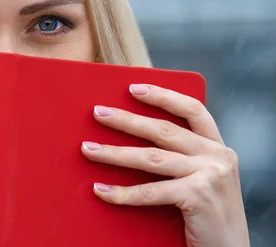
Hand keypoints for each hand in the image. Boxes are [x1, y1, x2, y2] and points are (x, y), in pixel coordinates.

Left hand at [81, 84, 249, 246]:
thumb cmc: (208, 216)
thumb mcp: (202, 179)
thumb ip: (181, 159)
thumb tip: (132, 141)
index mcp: (217, 147)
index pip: (192, 110)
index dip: (163, 96)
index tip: (133, 87)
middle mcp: (217, 156)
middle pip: (163, 130)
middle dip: (126, 120)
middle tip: (97, 113)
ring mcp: (210, 175)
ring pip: (151, 157)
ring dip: (114, 153)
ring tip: (87, 149)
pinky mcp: (199, 196)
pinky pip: (151, 191)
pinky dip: (122, 192)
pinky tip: (101, 189)